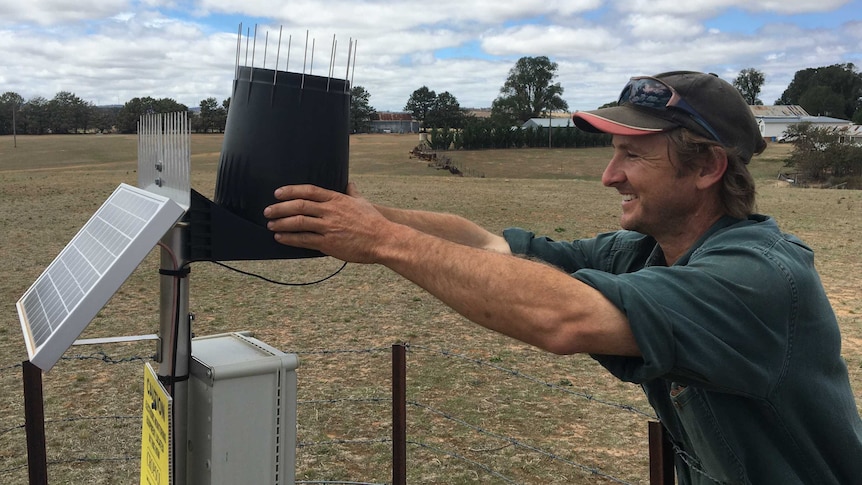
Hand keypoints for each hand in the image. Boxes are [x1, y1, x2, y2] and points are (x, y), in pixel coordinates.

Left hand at [263, 182, 387, 262]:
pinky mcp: (329, 244)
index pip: (309, 191)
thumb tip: (349, 183)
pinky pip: (304, 240)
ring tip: (271, 225)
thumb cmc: (374, 222)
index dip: (291, 191)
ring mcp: (328, 227)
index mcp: (337, 199)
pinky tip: (280, 238)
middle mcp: (330, 212)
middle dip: (280, 208)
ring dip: (281, 223)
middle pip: (299, 206)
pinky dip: (290, 239)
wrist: (384, 240)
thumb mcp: (363, 202)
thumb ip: (352, 192)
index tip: (278, 193)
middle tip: (268, 210)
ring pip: (299, 223)